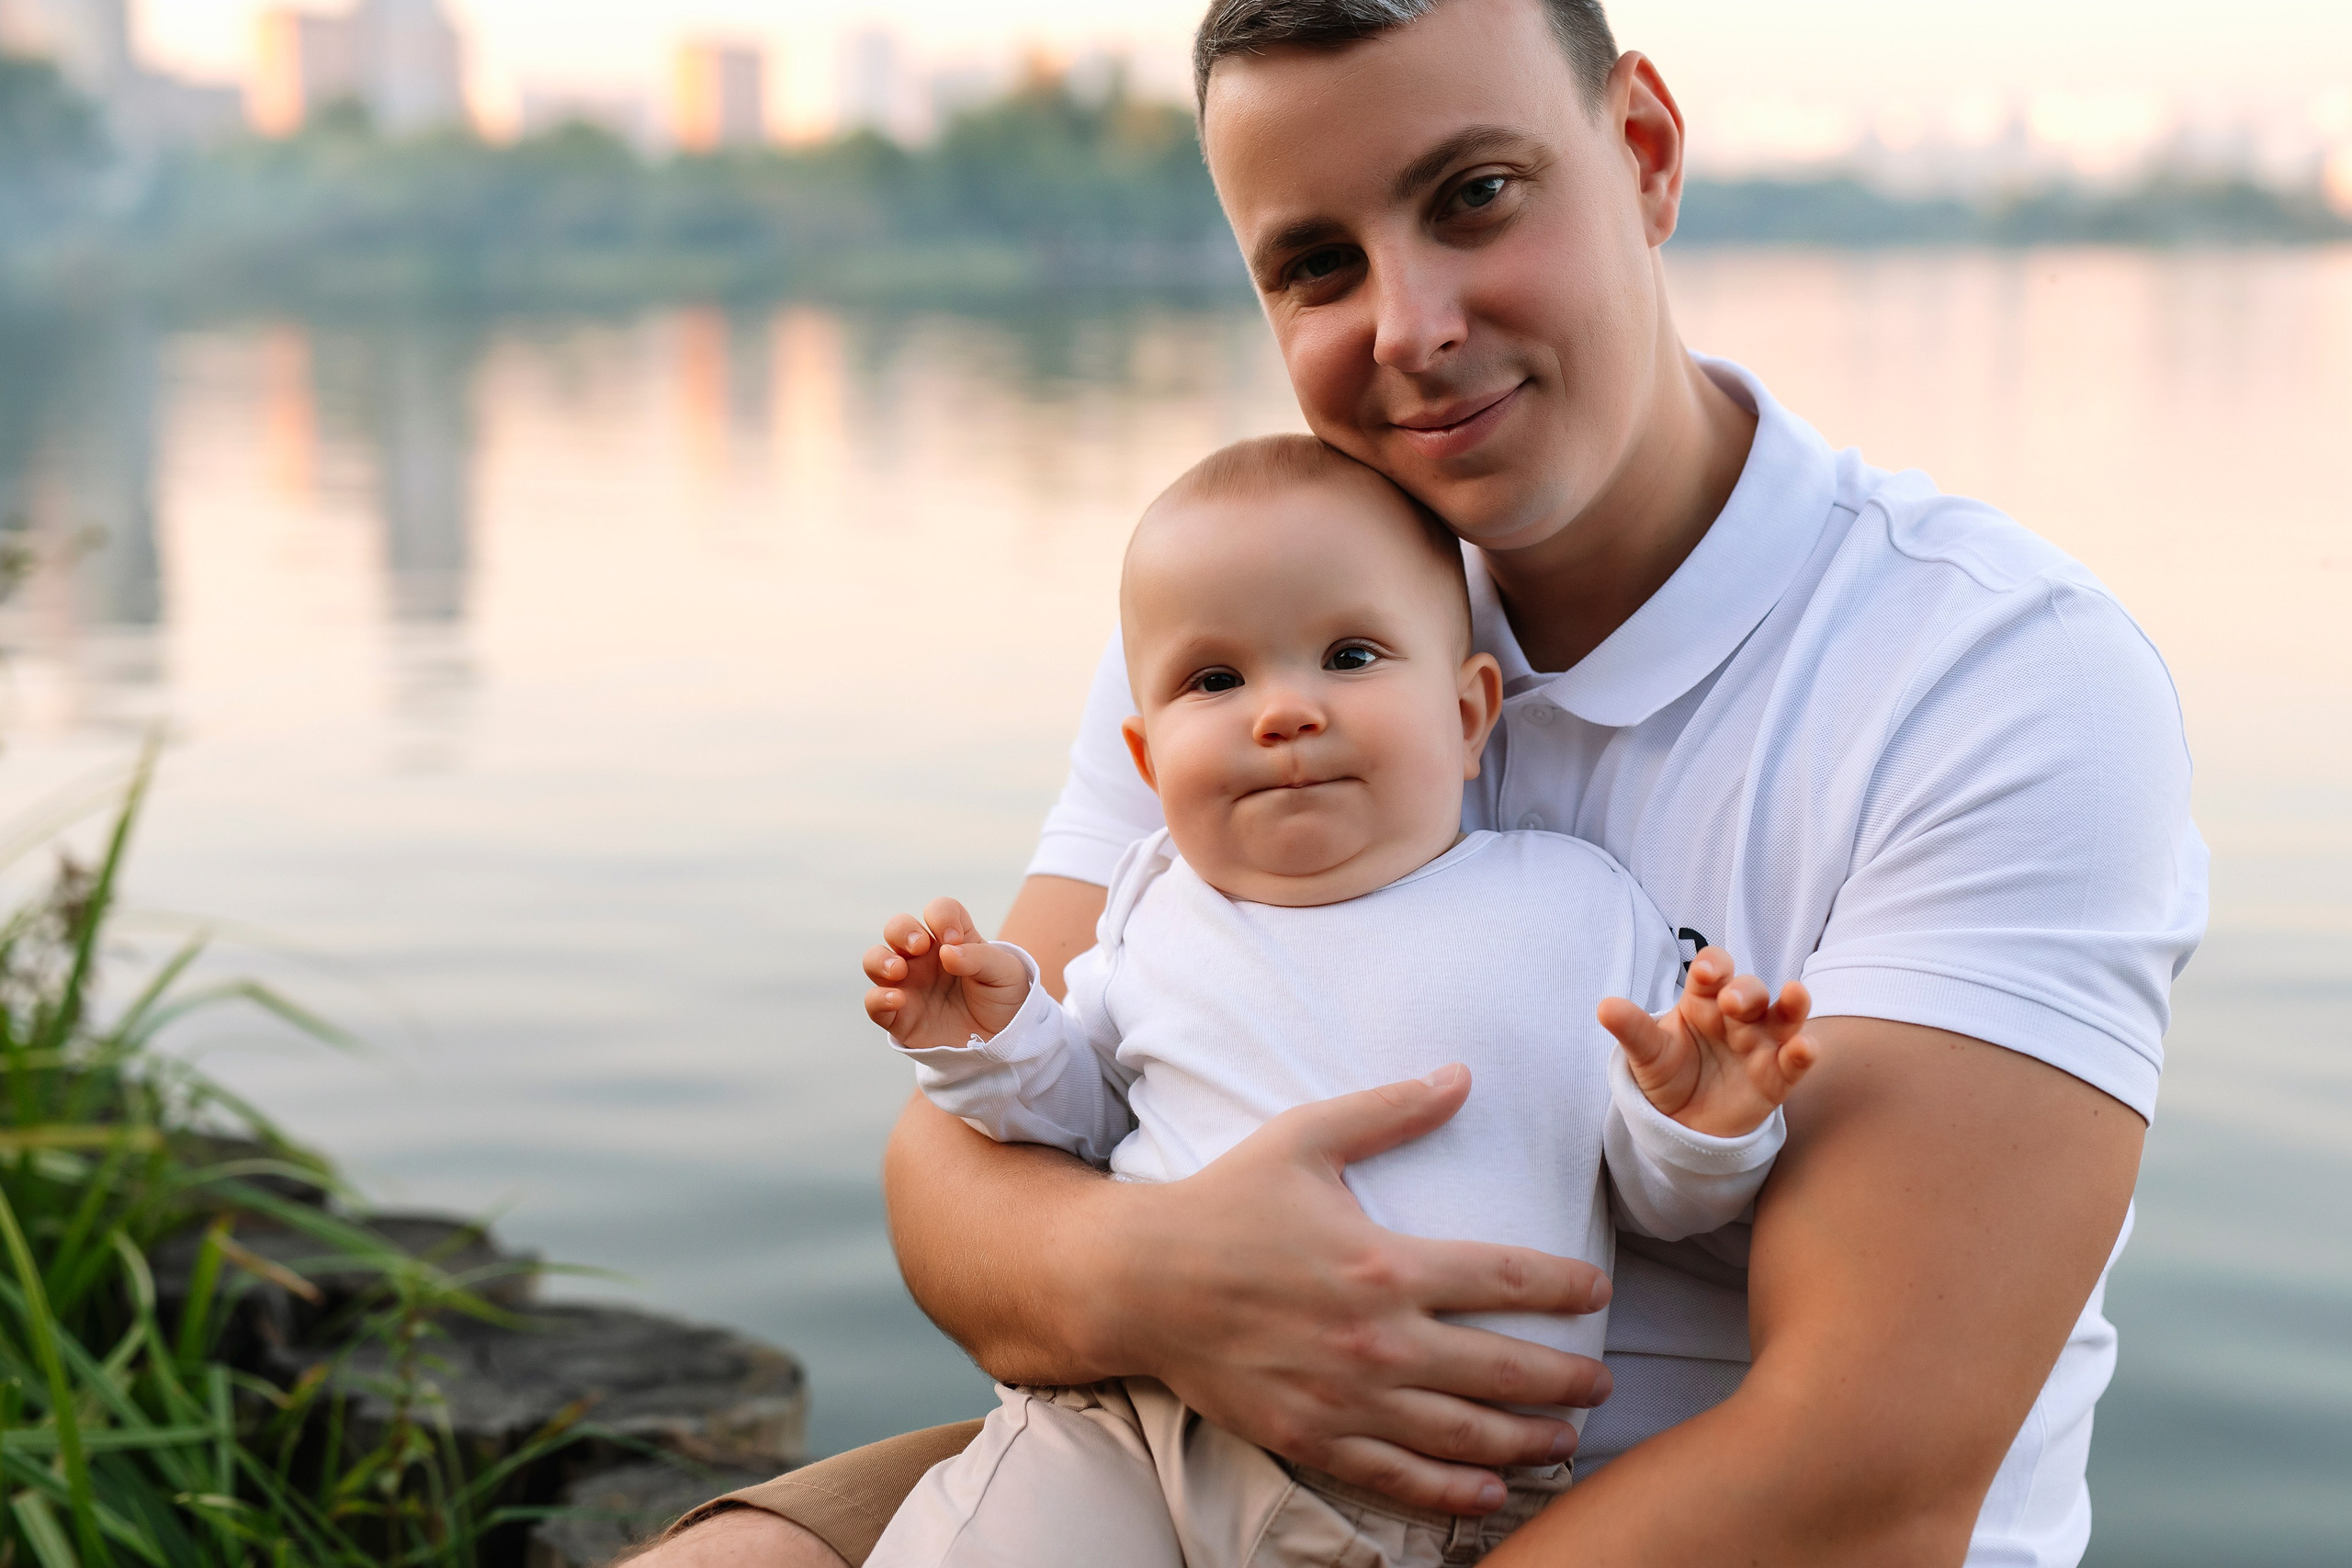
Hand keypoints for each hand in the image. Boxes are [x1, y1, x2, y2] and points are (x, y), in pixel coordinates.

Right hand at [862, 897, 1029, 1051]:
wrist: (1002, 1044)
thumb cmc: (1003, 1001)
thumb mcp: (1005, 974)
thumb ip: (980, 958)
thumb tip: (946, 951)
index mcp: (952, 941)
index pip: (939, 911)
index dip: (942, 917)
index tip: (955, 939)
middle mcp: (925, 959)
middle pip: (897, 928)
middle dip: (902, 930)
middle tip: (920, 946)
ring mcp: (909, 985)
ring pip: (875, 960)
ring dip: (880, 959)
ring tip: (898, 970)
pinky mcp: (900, 1016)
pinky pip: (874, 1002)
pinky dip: (878, 998)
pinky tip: (897, 1000)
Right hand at [1096, 1065, 1611, 1514]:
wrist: (1140, 1282)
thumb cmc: (1224, 1204)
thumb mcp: (1306, 1138)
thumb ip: (1389, 1109)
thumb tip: (1461, 1076)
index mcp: (1385, 1262)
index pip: (1507, 1277)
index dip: (1567, 1287)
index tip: (1598, 1293)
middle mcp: (1379, 1340)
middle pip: (1505, 1369)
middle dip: (1568, 1379)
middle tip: (1602, 1383)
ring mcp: (1347, 1398)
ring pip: (1465, 1433)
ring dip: (1529, 1439)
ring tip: (1566, 1437)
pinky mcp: (1314, 1437)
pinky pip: (1400, 1476)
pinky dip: (1454, 1489)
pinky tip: (1492, 1487)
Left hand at [1598, 948, 1817, 1136]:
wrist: (1682, 1122)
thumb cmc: (1668, 1073)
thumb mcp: (1647, 1053)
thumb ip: (1632, 1030)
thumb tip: (1604, 1007)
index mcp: (1703, 999)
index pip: (1714, 969)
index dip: (1714, 966)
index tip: (1706, 974)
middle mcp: (1737, 1016)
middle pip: (1750, 990)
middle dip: (1745, 991)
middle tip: (1733, 1003)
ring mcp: (1760, 1044)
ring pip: (1784, 1016)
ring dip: (1791, 1004)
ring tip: (1794, 994)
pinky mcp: (1776, 1077)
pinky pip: (1793, 1061)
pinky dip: (1803, 1052)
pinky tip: (1805, 1047)